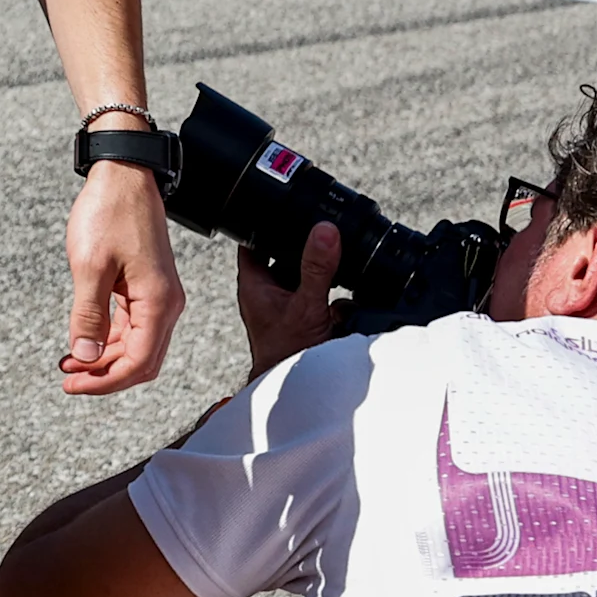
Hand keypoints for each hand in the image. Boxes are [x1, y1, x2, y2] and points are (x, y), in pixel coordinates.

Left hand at [60, 160, 182, 394]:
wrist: (123, 174)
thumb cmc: (109, 212)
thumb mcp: (90, 267)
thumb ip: (88, 316)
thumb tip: (84, 356)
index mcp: (158, 302)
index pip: (138, 363)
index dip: (105, 382)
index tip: (73, 386)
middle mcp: (166, 303)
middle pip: (142, 360)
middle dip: (105, 376)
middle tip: (69, 380)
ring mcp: (158, 294)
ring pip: (137, 345)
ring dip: (105, 359)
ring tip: (71, 364)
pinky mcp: (147, 285)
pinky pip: (133, 325)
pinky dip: (109, 338)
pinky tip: (85, 341)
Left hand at [238, 220, 344, 378]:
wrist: (299, 390)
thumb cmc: (287, 355)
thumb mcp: (307, 304)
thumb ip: (318, 269)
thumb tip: (325, 232)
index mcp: (254, 283)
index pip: (251, 239)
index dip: (263, 221)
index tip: (282, 207)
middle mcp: (267, 292)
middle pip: (281, 254)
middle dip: (303, 245)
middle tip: (322, 234)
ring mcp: (285, 305)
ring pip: (304, 275)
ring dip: (322, 272)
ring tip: (338, 265)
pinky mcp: (304, 319)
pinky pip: (320, 297)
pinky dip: (334, 296)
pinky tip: (345, 301)